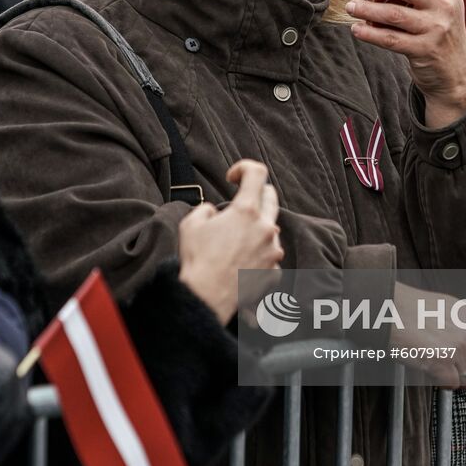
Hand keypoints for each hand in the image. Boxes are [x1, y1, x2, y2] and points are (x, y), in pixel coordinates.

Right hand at [179, 159, 283, 323]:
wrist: (206, 298)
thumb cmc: (197, 259)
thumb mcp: (191, 223)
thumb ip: (207, 209)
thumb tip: (214, 212)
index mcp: (246, 211)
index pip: (257, 173)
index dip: (244, 168)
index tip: (232, 178)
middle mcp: (265, 228)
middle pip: (271, 197)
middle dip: (257, 194)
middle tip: (241, 202)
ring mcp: (273, 251)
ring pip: (270, 230)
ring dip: (255, 231)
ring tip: (233, 244)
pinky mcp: (274, 272)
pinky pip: (269, 257)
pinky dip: (258, 257)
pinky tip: (240, 265)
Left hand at [349, 0, 465, 128]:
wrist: (456, 71)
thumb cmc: (447, 26)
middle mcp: (443, 6)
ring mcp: (434, 29)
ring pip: (394, 14)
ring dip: (367, 9)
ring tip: (350, 6)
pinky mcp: (422, 50)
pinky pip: (390, 40)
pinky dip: (370, 33)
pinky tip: (356, 28)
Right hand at [387, 282, 465, 388]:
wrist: (385, 307)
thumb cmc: (409, 308)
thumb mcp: (448, 309)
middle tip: (449, 365)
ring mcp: (459, 346)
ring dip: (454, 378)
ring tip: (436, 363)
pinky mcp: (443, 360)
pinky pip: (452, 384)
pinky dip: (440, 381)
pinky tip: (428, 367)